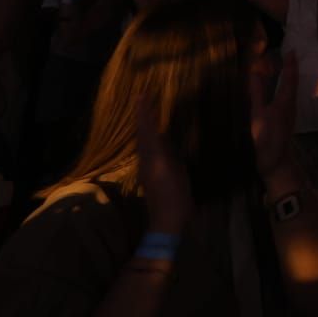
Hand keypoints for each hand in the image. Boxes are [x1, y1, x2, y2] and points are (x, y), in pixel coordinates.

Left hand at [135, 94, 192, 234]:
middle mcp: (148, 161)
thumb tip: (157, 133)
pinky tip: (162, 136)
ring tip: (153, 112)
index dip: (144, 113)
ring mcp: (152, 169)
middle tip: (146, 99)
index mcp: (151, 158)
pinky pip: (153, 150)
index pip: (146, 130)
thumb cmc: (174, 197)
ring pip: (147, 142)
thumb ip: (164, 152)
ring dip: (148, 126)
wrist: (169, 223)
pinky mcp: (157, 176)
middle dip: (144, 117)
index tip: (143, 94)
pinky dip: (155, 138)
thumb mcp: (172, 171)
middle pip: (143, 134)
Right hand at [252, 51, 297, 182]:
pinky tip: (276, 88)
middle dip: (289, 68)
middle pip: (292, 82)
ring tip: (280, 67)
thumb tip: (255, 71)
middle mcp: (290, 104)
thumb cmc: (267, 138)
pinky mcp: (284, 119)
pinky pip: (285, 97)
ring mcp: (288, 112)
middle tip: (285, 54)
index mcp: (285, 100)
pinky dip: (282, 87)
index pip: (290, 77)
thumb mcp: (258, 114)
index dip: (290, 64)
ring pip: (290, 89)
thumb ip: (257, 93)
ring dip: (286, 77)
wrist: (276, 162)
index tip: (291, 50)